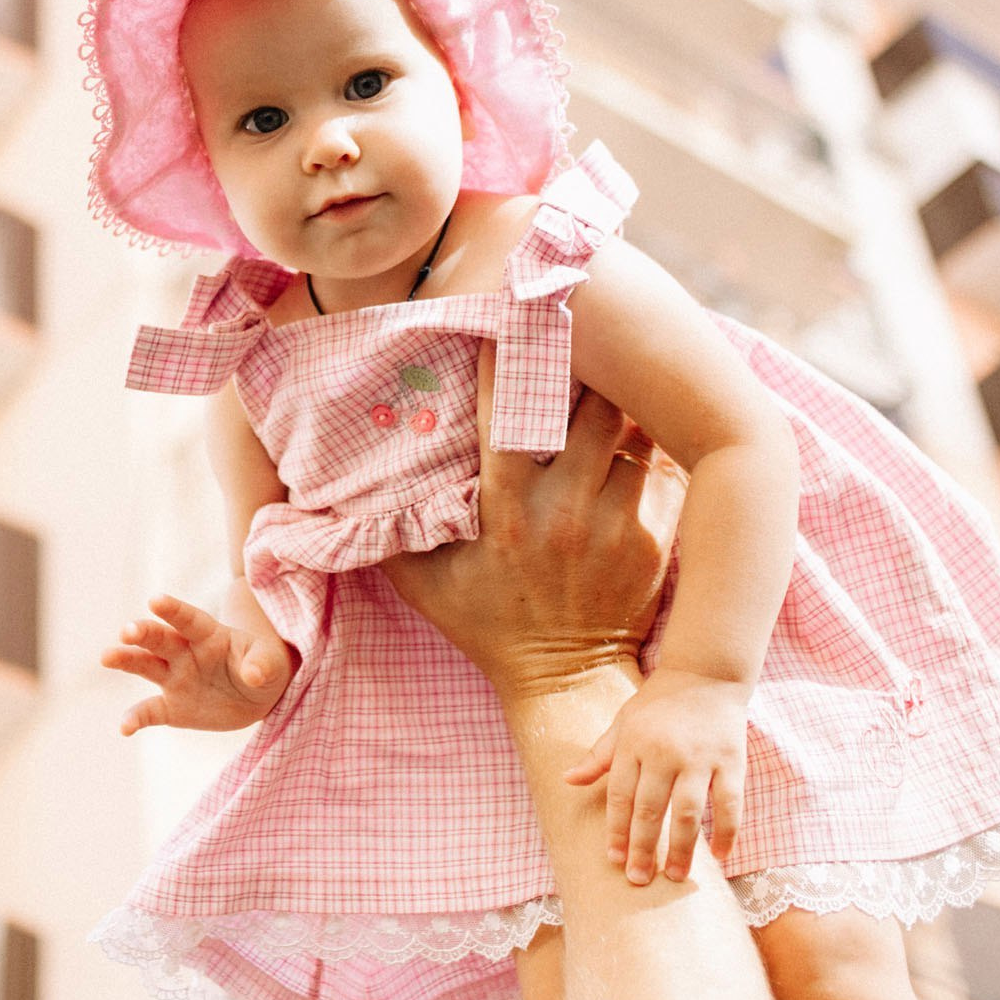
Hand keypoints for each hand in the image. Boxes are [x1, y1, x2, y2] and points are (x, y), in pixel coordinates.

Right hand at [100, 594, 294, 735]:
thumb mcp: (272, 663)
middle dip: (143, 633)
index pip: (190, 620)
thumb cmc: (266, 666)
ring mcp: (176, 678)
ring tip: (107, 657)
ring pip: (145, 666)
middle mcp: (185, 652)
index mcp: (209, 634)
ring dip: (126, 660)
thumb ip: (262, 664)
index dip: (173, 610)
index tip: (155, 600)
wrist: (260, 694)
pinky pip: (150, 712)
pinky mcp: (173, 707)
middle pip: (160, 639)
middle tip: (126, 631)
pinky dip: (136, 718)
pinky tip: (124, 728)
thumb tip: (254, 675)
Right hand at [383, 347, 675, 698]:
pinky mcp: (654, 540)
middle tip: (584, 336)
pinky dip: (651, 445)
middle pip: (589, 407)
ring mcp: (615, 525)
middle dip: (587, 369)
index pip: (509, 416)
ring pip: (632, 432)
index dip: (511, 363)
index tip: (510, 321)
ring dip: (624, 404)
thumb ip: (389, 529)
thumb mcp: (423, 582)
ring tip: (620, 375)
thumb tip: (338, 484)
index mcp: (504, 511)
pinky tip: (645, 426)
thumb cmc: (487, 622)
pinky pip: (661, 470)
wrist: (566, 679)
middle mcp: (563, 512)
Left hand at [566, 666, 748, 884]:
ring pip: (689, 812)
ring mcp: (701, 759)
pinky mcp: (731, 762)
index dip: (616, 830)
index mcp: (635, 744)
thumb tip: (568, 780)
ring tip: (674, 876)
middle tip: (638, 879)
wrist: (706, 673)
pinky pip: (730, 804)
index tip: (613, 860)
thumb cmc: (658, 703)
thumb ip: (599, 756)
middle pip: (651, 809)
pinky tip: (719, 857)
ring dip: (682, 848)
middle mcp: (666, 753)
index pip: (620, 795)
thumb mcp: (623, 722)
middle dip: (642, 848)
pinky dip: (727, 833)